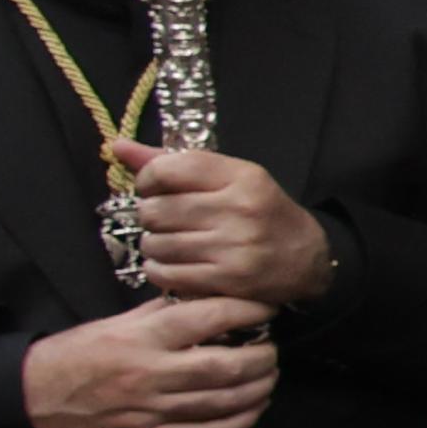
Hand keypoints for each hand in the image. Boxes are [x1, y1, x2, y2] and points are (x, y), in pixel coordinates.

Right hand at [23, 294, 279, 427]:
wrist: (32, 400)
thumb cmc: (75, 355)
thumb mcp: (115, 323)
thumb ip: (162, 314)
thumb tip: (208, 301)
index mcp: (143, 338)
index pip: (209, 319)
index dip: (247, 312)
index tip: (266, 309)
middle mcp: (152, 374)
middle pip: (226, 366)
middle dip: (262, 358)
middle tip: (272, 349)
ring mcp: (153, 410)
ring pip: (224, 402)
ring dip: (257, 390)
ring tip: (268, 376)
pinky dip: (239, 422)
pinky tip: (252, 409)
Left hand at [112, 141, 332, 305]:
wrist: (308, 260)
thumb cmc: (262, 213)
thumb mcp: (229, 179)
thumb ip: (173, 163)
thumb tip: (118, 146)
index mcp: (241, 176)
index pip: (167, 169)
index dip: (147, 180)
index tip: (154, 189)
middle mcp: (239, 209)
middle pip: (155, 210)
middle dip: (151, 216)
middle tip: (166, 221)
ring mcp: (234, 247)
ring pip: (156, 244)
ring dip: (154, 245)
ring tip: (171, 244)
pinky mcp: (227, 281)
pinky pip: (166, 274)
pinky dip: (159, 270)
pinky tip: (173, 264)